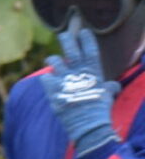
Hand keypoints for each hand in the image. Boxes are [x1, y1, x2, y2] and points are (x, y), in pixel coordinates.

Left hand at [43, 19, 120, 157]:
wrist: (88, 127)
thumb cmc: (100, 112)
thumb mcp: (107, 97)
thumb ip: (108, 88)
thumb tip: (113, 86)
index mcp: (93, 73)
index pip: (90, 50)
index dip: (87, 39)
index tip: (84, 31)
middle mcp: (78, 72)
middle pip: (71, 49)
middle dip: (67, 39)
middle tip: (64, 34)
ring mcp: (64, 79)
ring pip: (54, 60)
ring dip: (53, 59)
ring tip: (53, 60)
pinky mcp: (52, 90)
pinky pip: (45, 77)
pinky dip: (46, 78)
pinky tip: (48, 81)